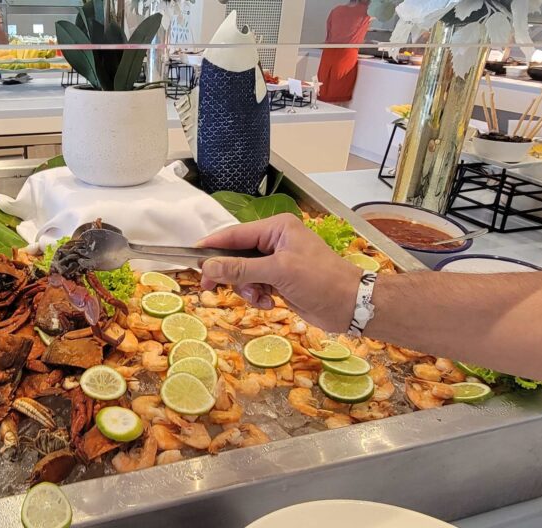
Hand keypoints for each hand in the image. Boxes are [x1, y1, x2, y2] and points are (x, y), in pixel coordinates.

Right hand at [198, 214, 362, 332]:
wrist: (350, 305)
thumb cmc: (320, 281)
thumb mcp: (278, 272)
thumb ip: (241, 269)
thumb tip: (208, 267)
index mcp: (276, 228)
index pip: (234, 234)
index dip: (211, 247)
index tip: (191, 259)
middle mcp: (275, 241)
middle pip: (235, 255)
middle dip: (231, 274)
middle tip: (211, 290)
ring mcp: (277, 262)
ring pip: (243, 274)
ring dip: (247, 289)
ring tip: (261, 297)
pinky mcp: (280, 280)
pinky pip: (255, 285)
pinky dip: (258, 295)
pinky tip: (271, 302)